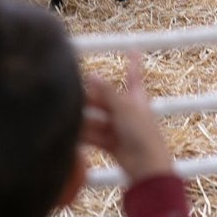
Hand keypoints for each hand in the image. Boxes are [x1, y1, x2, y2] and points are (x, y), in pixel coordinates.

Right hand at [80, 54, 173, 183]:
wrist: (148, 168)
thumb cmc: (143, 134)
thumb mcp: (124, 108)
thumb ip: (106, 93)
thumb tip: (92, 75)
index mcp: (137, 99)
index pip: (134, 76)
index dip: (133, 62)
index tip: (133, 48)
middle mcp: (128, 111)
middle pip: (106, 99)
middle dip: (91, 98)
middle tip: (71, 93)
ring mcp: (120, 128)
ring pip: (98, 118)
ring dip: (85, 118)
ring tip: (68, 115)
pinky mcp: (112, 144)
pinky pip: (95, 135)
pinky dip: (85, 134)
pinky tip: (70, 133)